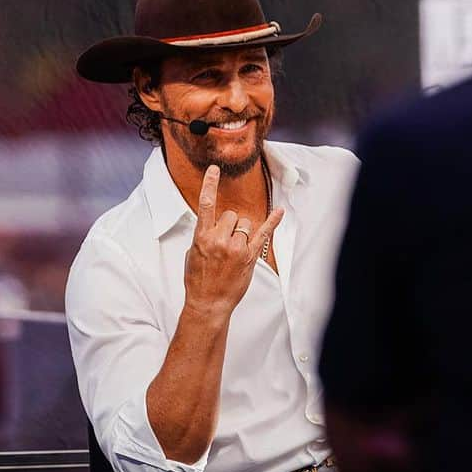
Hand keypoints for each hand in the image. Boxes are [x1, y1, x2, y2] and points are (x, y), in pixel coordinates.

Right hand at [183, 165, 283, 317]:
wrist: (208, 303)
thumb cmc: (197, 279)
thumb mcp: (192, 253)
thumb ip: (203, 235)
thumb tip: (212, 225)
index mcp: (202, 236)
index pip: (206, 204)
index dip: (209, 184)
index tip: (214, 169)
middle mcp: (220, 239)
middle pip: (231, 215)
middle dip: (229, 224)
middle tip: (224, 242)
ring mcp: (236, 248)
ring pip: (244, 223)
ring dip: (241, 232)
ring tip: (234, 250)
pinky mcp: (249, 257)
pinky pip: (263, 234)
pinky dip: (272, 222)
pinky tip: (279, 212)